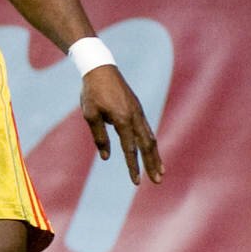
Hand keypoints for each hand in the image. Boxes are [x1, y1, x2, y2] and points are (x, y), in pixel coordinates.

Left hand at [79, 67, 164, 184]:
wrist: (101, 69)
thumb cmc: (92, 92)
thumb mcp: (90, 115)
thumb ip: (99, 136)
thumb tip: (107, 157)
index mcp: (122, 119)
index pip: (129, 149)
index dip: (132, 166)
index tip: (136, 182)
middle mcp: (135, 117)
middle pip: (147, 145)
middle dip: (152, 164)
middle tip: (158, 181)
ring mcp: (139, 112)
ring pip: (150, 138)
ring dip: (155, 156)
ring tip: (160, 171)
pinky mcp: (138, 109)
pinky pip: (147, 129)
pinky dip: (151, 143)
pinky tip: (152, 151)